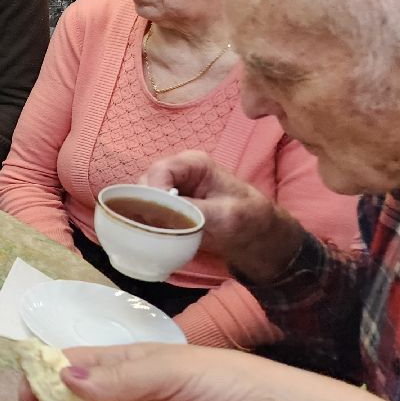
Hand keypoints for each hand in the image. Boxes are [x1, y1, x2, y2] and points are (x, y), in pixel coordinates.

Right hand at [142, 151, 304, 280]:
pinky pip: (146, 211)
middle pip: (145, 184)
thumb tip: (160, 212)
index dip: (154, 192)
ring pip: (141, 199)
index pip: (160, 170)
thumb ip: (194, 211)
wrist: (258, 236)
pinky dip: (147, 223)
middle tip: (158, 228)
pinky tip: (155, 235)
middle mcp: (177, 172)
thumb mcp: (226, 216)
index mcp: (193, 163)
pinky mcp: (167, 206)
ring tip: (159, 234)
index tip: (159, 217)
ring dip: (146, 217)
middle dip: (147, 206)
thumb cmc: (250, 219)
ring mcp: (170, 189)